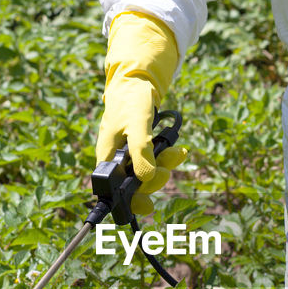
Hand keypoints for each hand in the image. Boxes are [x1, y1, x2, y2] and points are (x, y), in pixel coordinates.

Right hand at [96, 11, 187, 215]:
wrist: (137, 81)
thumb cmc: (131, 100)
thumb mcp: (137, 123)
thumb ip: (140, 150)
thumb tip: (146, 178)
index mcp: (108, 158)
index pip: (114, 191)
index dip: (128, 202)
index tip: (146, 207)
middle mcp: (117, 160)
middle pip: (136, 185)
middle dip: (155, 179)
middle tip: (167, 171)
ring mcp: (130, 155)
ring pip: (150, 173)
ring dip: (166, 166)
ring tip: (178, 153)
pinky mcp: (142, 149)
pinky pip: (157, 160)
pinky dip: (169, 157)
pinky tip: (179, 150)